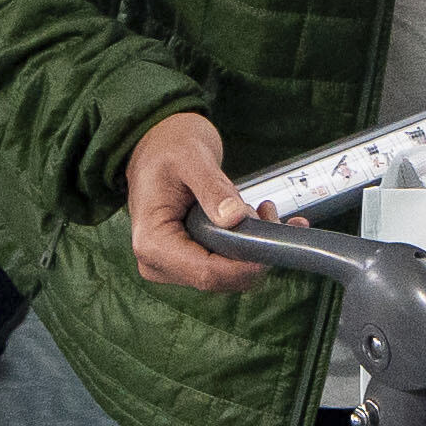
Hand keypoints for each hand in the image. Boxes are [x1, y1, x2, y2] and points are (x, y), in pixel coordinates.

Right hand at [125, 111, 257, 292]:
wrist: (159, 146)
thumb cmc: (169, 149)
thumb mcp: (191, 159)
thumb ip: (212, 189)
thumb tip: (234, 218)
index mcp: (151, 243)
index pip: (205, 273)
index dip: (244, 266)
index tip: (273, 243)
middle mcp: (159, 262)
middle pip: (220, 278)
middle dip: (253, 252)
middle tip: (268, 213)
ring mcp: (175, 265)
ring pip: (229, 274)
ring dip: (254, 246)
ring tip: (262, 209)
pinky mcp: (190, 259)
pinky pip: (227, 264)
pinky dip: (249, 245)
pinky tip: (261, 218)